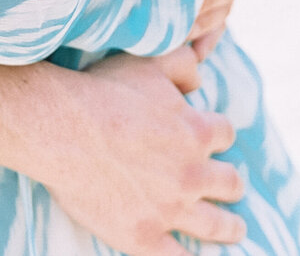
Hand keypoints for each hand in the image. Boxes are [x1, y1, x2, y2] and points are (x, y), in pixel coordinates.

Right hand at [38, 47, 244, 254]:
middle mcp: (192, 173)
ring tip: (236, 229)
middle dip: (231, 184)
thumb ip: (183, 64)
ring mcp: (170, 209)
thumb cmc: (104, 91)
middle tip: (232, 187)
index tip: (213, 139)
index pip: (225, 134)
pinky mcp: (145, 237)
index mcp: (197, 131)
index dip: (218, 134)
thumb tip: (201, 78)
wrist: (63, 129)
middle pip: (230, 183)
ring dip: (230, 227)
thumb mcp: (150, 62)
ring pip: (216, 225)